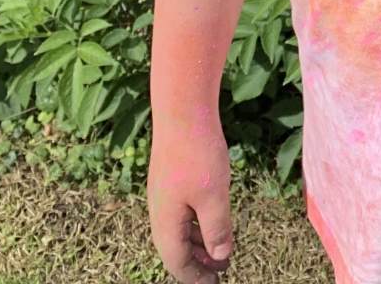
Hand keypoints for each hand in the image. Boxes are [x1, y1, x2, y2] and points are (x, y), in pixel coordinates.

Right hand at [147, 118, 235, 283]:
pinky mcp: (172, 180)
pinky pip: (183, 213)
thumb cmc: (198, 156)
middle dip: (198, 263)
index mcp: (166, 223)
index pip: (177, 263)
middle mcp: (160, 213)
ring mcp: (164, 196)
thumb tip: (219, 257)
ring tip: (220, 252)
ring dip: (199, 243)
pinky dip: (198, 223)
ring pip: (180, 230)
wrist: (183, 113)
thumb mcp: (214, 197)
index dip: (196, 277)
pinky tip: (213, 221)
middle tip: (220, 272)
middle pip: (176, 249)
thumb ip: (216, 229)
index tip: (215, 283)